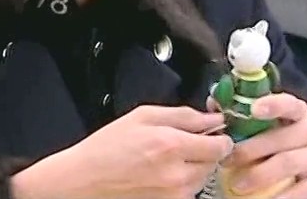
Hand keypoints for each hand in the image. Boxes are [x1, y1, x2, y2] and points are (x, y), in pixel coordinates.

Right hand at [11, 105, 233, 198]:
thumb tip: (210, 117)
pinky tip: (162, 171)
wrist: (86, 179)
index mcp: (171, 145)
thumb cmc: (108, 146)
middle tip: (185, 141)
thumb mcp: (143, 115)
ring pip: (204, 176)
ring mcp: (175, 195)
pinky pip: (190, 190)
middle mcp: (177, 174)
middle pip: (215, 161)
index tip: (213, 129)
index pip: (220, 144)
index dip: (219, 134)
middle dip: (205, 149)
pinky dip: (183, 180)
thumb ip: (182, 115)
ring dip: (195, 165)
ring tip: (167, 156)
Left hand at [217, 93, 306, 198]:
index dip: (272, 104)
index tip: (253, 109)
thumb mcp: (259, 125)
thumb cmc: (273, 140)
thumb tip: (214, 102)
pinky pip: (303, 191)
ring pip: (289, 163)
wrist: (303, 168)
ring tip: (237, 185)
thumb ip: (238, 112)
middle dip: (250, 150)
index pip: (289, 103)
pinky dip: (280, 197)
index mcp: (297, 111)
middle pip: (282, 138)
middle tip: (226, 161)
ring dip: (259, 175)